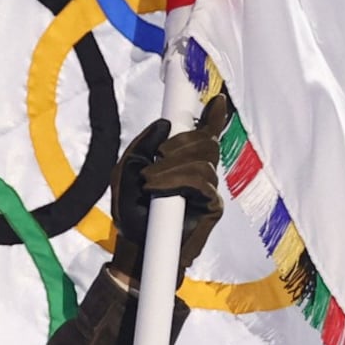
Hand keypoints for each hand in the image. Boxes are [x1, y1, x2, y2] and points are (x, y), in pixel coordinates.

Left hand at [109, 94, 227, 287]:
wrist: (134, 244)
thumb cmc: (131, 208)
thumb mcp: (126, 170)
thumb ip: (142, 145)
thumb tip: (165, 124)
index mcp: (182, 160)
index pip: (205, 135)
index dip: (214, 118)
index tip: (218, 100)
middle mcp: (200, 171)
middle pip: (207, 142)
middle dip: (181, 142)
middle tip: (158, 155)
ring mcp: (209, 189)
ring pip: (202, 161)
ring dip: (171, 166)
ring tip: (148, 181)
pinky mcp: (213, 207)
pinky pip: (201, 182)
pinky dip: (176, 180)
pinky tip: (157, 188)